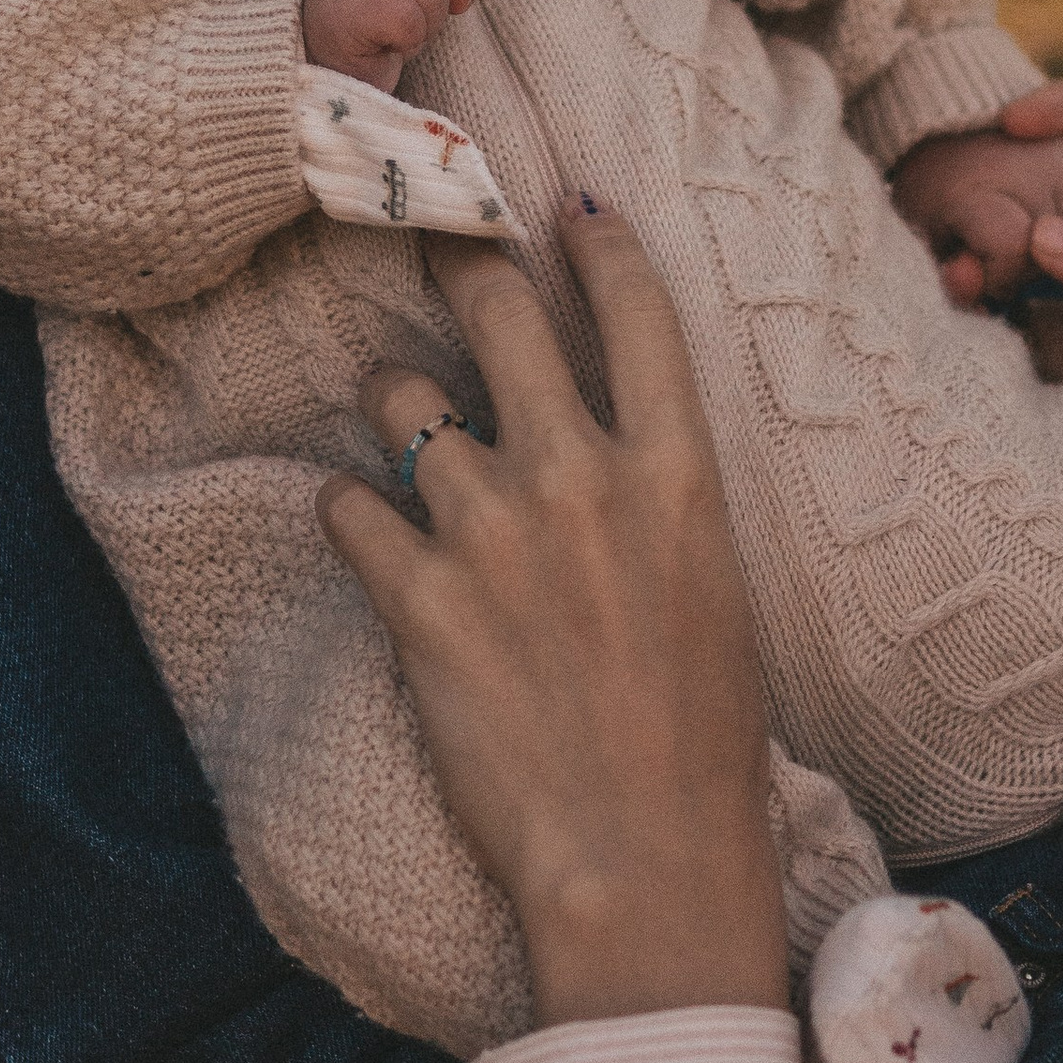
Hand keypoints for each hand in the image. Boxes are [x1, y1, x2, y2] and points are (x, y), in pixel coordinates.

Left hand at [319, 204, 786, 1024]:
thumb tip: (617, 450)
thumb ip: (661, 498)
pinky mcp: (414, 597)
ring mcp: (489, 531)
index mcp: (678, 470)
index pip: (636, 307)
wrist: (642, 854)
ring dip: (396, 397)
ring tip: (402, 420)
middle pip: (500, 314)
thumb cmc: (702, 737)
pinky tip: (365, 530)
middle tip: (442, 253)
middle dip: (464, 269)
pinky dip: (349, 509)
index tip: (566, 208)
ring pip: (403, 395)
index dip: (596, 241)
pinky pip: (347, 503)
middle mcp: (581, 475)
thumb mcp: (715, 587)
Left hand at [889, 121, 1062, 304]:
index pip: (1014, 249)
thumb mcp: (925, 243)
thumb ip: (952, 278)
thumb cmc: (930, 196)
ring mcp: (1058, 152)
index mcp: (977, 190)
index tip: (982, 277)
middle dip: (1028, 267)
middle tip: (998, 255)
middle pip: (1054, 248)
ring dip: (1061, 245)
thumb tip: (975, 289)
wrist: (938, 133)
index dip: (1001, 278)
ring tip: (1024, 233)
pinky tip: (1061, 217)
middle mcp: (1026, 166)